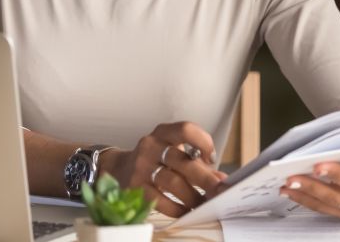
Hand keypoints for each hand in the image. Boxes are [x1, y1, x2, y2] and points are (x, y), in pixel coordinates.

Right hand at [101, 121, 228, 217]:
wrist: (119, 168)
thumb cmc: (155, 159)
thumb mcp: (172, 152)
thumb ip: (197, 162)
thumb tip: (221, 179)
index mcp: (163, 133)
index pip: (185, 129)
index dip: (203, 142)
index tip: (211, 158)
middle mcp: (150, 146)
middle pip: (182, 160)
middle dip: (205, 178)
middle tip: (219, 190)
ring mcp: (141, 166)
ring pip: (172, 182)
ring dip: (192, 196)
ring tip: (204, 204)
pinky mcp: (135, 187)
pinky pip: (160, 200)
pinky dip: (177, 208)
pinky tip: (186, 210)